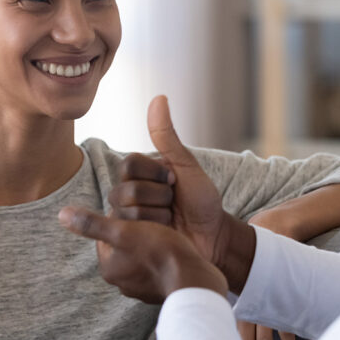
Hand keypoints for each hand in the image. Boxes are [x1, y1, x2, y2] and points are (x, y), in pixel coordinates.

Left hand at [58, 207, 227, 302]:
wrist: (196, 282)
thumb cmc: (161, 253)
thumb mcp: (124, 231)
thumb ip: (93, 223)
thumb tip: (62, 214)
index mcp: (110, 269)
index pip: (108, 235)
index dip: (123, 217)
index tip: (139, 210)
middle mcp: (123, 283)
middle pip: (126, 246)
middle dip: (138, 231)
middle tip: (155, 219)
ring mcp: (144, 290)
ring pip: (143, 257)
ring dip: (152, 244)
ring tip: (167, 232)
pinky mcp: (163, 292)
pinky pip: (159, 269)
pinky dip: (165, 258)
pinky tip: (177, 249)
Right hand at [110, 96, 254, 288]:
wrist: (213, 236)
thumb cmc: (202, 200)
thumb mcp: (187, 166)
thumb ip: (168, 136)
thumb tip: (159, 97)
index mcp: (138, 174)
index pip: (130, 164)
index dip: (156, 174)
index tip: (174, 180)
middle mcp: (127, 194)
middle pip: (128, 191)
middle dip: (160, 198)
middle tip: (174, 203)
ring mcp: (127, 219)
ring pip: (129, 213)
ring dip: (159, 217)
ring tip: (171, 220)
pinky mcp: (129, 242)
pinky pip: (132, 233)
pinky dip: (156, 232)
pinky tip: (165, 234)